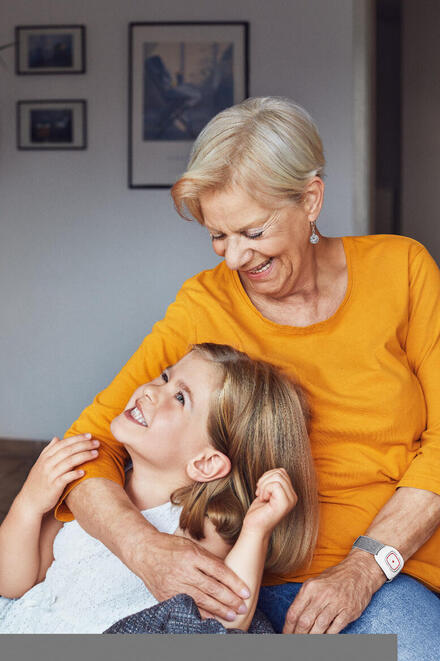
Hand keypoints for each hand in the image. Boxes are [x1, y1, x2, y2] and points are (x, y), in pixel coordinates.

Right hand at [17, 434, 99, 515]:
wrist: (29, 502)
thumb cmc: (38, 482)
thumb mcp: (40, 464)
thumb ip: (49, 450)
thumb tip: (56, 438)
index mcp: (46, 457)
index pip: (63, 443)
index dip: (77, 438)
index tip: (90, 435)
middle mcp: (47, 464)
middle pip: (68, 451)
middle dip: (84, 445)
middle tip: (97, 443)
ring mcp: (50, 475)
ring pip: (69, 462)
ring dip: (84, 456)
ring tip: (96, 454)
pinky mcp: (53, 487)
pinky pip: (65, 478)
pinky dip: (74, 474)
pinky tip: (84, 472)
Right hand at [132, 530, 250, 621]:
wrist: (144, 551)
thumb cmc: (170, 546)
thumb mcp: (191, 545)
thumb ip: (208, 559)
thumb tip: (228, 574)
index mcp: (192, 555)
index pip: (219, 571)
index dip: (234, 583)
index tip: (246, 592)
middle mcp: (184, 570)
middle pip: (212, 588)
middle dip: (230, 599)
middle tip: (243, 606)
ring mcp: (174, 584)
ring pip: (201, 600)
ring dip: (219, 609)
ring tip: (232, 615)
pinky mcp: (167, 595)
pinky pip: (188, 606)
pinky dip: (201, 613)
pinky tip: (212, 618)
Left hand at [243, 468, 296, 536]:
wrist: (254, 528)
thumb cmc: (258, 511)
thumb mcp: (268, 491)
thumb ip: (275, 481)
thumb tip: (279, 471)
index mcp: (290, 494)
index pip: (282, 472)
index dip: (268, 476)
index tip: (261, 488)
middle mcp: (293, 497)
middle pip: (280, 472)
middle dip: (265, 479)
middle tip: (260, 492)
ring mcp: (290, 501)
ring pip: (278, 477)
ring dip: (264, 485)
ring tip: (262, 496)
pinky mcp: (284, 504)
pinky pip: (275, 485)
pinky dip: (265, 489)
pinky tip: (263, 499)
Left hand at [282, 550, 385, 632]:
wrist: (359, 572)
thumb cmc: (335, 578)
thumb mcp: (315, 582)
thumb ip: (305, 599)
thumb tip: (293, 619)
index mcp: (310, 587)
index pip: (293, 612)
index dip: (287, 627)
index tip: (285, 635)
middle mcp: (322, 595)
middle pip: (304, 622)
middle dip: (298, 635)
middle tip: (295, 641)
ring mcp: (336, 604)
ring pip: (318, 628)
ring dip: (311, 638)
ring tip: (307, 642)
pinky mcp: (348, 612)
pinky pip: (334, 629)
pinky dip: (327, 636)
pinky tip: (323, 637)